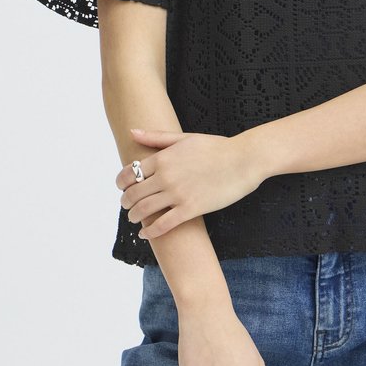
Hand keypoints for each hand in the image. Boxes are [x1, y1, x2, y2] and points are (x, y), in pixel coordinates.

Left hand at [116, 128, 263, 238]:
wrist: (243, 160)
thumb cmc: (217, 147)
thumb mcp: (185, 138)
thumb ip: (157, 137)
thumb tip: (132, 131)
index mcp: (163, 158)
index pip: (129, 173)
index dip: (121, 183)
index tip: (123, 188)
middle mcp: (166, 176)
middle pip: (133, 194)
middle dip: (126, 202)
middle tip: (128, 206)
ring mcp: (177, 194)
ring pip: (144, 210)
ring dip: (134, 217)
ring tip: (135, 218)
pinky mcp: (190, 209)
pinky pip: (163, 225)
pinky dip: (150, 232)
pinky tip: (146, 234)